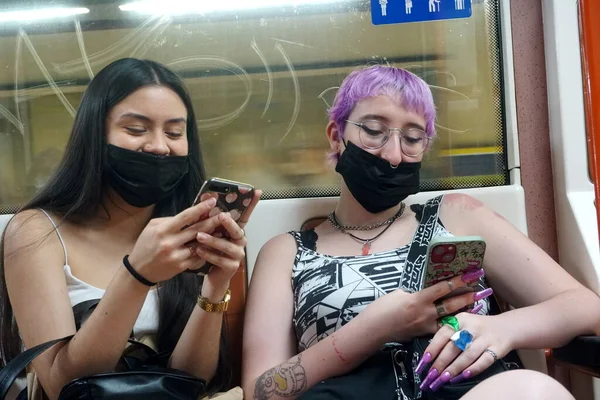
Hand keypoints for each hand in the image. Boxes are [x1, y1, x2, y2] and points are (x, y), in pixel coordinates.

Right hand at [128, 197, 221, 282]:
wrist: (139, 270)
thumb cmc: (145, 245)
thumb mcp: (152, 227)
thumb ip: (170, 220)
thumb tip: (189, 215)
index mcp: (163, 230)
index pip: (186, 216)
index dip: (201, 208)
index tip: (212, 201)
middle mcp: (170, 242)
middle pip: (197, 230)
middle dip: (213, 221)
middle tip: (225, 215)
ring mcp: (176, 256)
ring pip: (200, 244)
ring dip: (212, 237)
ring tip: (223, 230)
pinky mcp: (181, 267)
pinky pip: (198, 257)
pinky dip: (205, 251)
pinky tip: (212, 247)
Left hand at [195, 190, 261, 298]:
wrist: (213, 275)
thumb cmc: (211, 251)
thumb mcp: (211, 234)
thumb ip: (211, 221)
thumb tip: (206, 199)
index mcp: (236, 231)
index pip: (245, 215)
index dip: (252, 204)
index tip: (256, 191)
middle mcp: (240, 241)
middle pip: (237, 230)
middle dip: (229, 223)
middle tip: (220, 216)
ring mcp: (238, 254)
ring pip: (227, 246)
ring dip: (212, 240)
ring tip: (199, 236)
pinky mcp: (232, 266)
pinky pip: (220, 259)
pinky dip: (208, 254)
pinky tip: (198, 250)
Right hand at [371, 270, 485, 343]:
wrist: (374, 329)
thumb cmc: (382, 308)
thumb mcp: (398, 294)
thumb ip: (413, 292)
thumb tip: (424, 290)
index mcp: (418, 299)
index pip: (443, 288)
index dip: (459, 281)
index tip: (471, 274)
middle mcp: (426, 313)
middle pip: (452, 304)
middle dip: (468, 297)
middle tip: (481, 291)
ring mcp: (426, 326)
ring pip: (450, 319)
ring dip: (463, 312)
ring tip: (475, 306)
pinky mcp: (423, 335)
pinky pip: (440, 329)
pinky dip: (449, 325)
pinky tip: (457, 322)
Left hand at [417, 302, 509, 392]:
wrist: (507, 327)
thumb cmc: (478, 328)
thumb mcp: (462, 324)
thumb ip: (449, 335)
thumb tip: (431, 355)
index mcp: (460, 319)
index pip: (443, 334)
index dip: (433, 348)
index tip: (425, 361)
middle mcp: (472, 327)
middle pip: (454, 346)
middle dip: (441, 362)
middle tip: (433, 374)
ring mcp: (485, 337)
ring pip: (468, 354)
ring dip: (455, 367)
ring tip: (445, 378)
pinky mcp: (497, 348)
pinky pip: (484, 360)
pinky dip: (474, 368)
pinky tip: (464, 375)